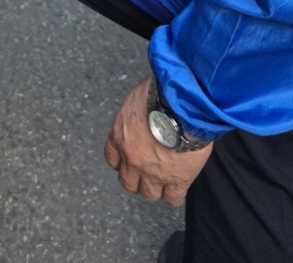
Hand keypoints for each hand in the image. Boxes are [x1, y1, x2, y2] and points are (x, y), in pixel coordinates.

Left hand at [104, 78, 211, 206]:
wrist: (180, 106)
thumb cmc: (159, 94)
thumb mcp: (137, 99)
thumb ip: (135, 115)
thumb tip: (142, 114)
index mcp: (119, 138)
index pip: (112, 159)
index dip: (122, 161)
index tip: (130, 158)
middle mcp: (132, 159)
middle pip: (128, 182)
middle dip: (137, 179)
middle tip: (147, 172)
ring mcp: (154, 173)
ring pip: (149, 194)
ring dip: (155, 188)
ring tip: (163, 181)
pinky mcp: (177, 180)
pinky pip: (173, 198)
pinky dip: (175, 195)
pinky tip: (178, 187)